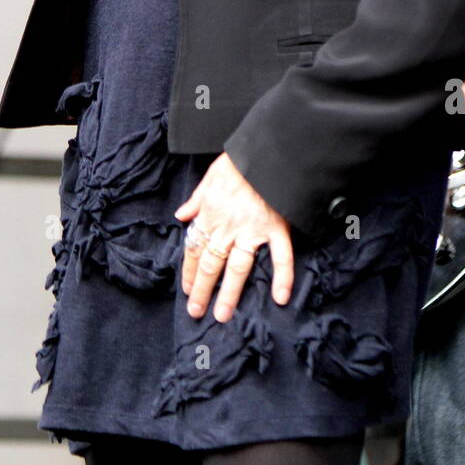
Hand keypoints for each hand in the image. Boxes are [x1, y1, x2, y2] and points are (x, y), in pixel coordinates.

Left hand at [173, 153, 293, 322]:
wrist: (266, 149)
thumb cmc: (239, 161)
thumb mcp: (210, 176)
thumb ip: (196, 199)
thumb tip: (181, 215)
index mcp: (210, 214)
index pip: (195, 248)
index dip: (189, 271)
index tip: (186, 289)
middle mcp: (228, 226)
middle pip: (211, 264)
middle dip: (202, 290)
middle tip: (197, 312)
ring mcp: (253, 229)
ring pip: (238, 268)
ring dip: (229, 293)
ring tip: (223, 315)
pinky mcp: (276, 228)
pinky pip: (281, 256)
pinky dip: (283, 277)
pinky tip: (280, 297)